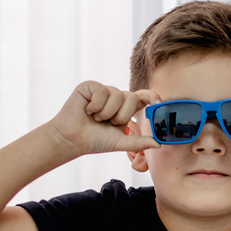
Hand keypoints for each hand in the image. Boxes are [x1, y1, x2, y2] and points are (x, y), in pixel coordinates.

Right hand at [47, 80, 161, 156]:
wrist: (72, 139)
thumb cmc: (95, 140)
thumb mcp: (120, 142)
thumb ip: (139, 142)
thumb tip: (158, 143)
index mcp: (126, 109)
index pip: (144, 98)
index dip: (152, 97)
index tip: (158, 102)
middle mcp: (117, 97)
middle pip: (131, 98)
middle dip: (121, 116)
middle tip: (107, 123)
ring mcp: (104, 90)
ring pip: (117, 95)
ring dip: (106, 113)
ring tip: (95, 118)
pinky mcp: (90, 86)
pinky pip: (102, 91)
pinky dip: (95, 106)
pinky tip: (87, 110)